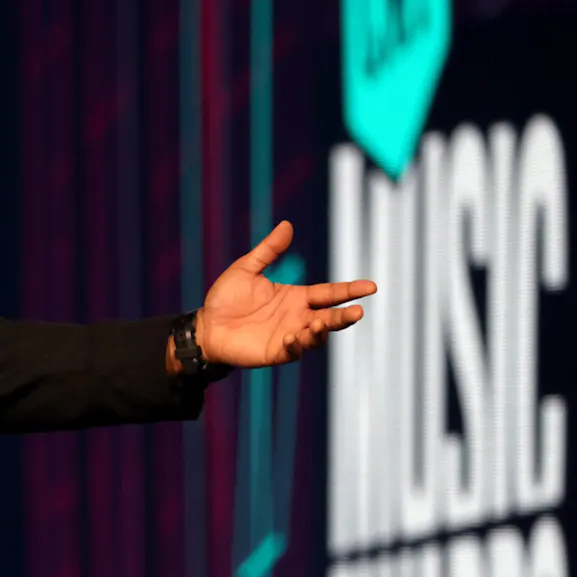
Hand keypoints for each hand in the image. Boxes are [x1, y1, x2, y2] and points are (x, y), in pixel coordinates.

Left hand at [197, 221, 374, 366]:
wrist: (205, 326)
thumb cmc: (226, 299)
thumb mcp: (247, 269)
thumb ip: (269, 250)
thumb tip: (287, 225)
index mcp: (296, 297)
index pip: (330, 293)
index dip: (350, 290)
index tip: (372, 286)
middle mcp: (298, 317)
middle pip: (330, 317)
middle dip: (344, 316)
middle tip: (358, 312)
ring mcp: (288, 336)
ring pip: (316, 337)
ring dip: (321, 331)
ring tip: (320, 323)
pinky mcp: (275, 352)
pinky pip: (292, 351)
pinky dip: (295, 345)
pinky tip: (290, 336)